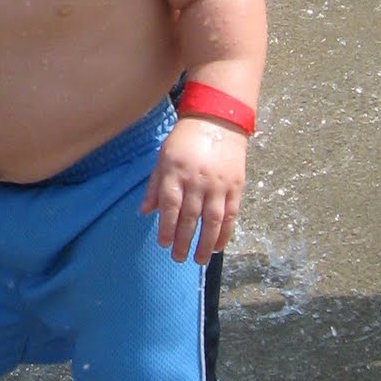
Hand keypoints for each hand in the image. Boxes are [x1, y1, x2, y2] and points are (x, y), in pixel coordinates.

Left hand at [141, 116, 247, 264]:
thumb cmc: (185, 141)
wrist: (218, 121)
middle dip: (184, 240)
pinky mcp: (235, 186)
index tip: (164, 244)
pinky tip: (219, 246)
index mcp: (176, 173)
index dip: (167, 227)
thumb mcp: (163, 158)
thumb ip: (155, 186)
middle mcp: (197, 181)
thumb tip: (145, 212)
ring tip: (200, 260)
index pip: (170, 206)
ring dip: (206, 243)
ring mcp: (218, 184)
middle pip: (190, 216)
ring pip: (212, 220)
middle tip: (178, 258)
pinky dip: (225, 232)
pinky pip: (231, 214)